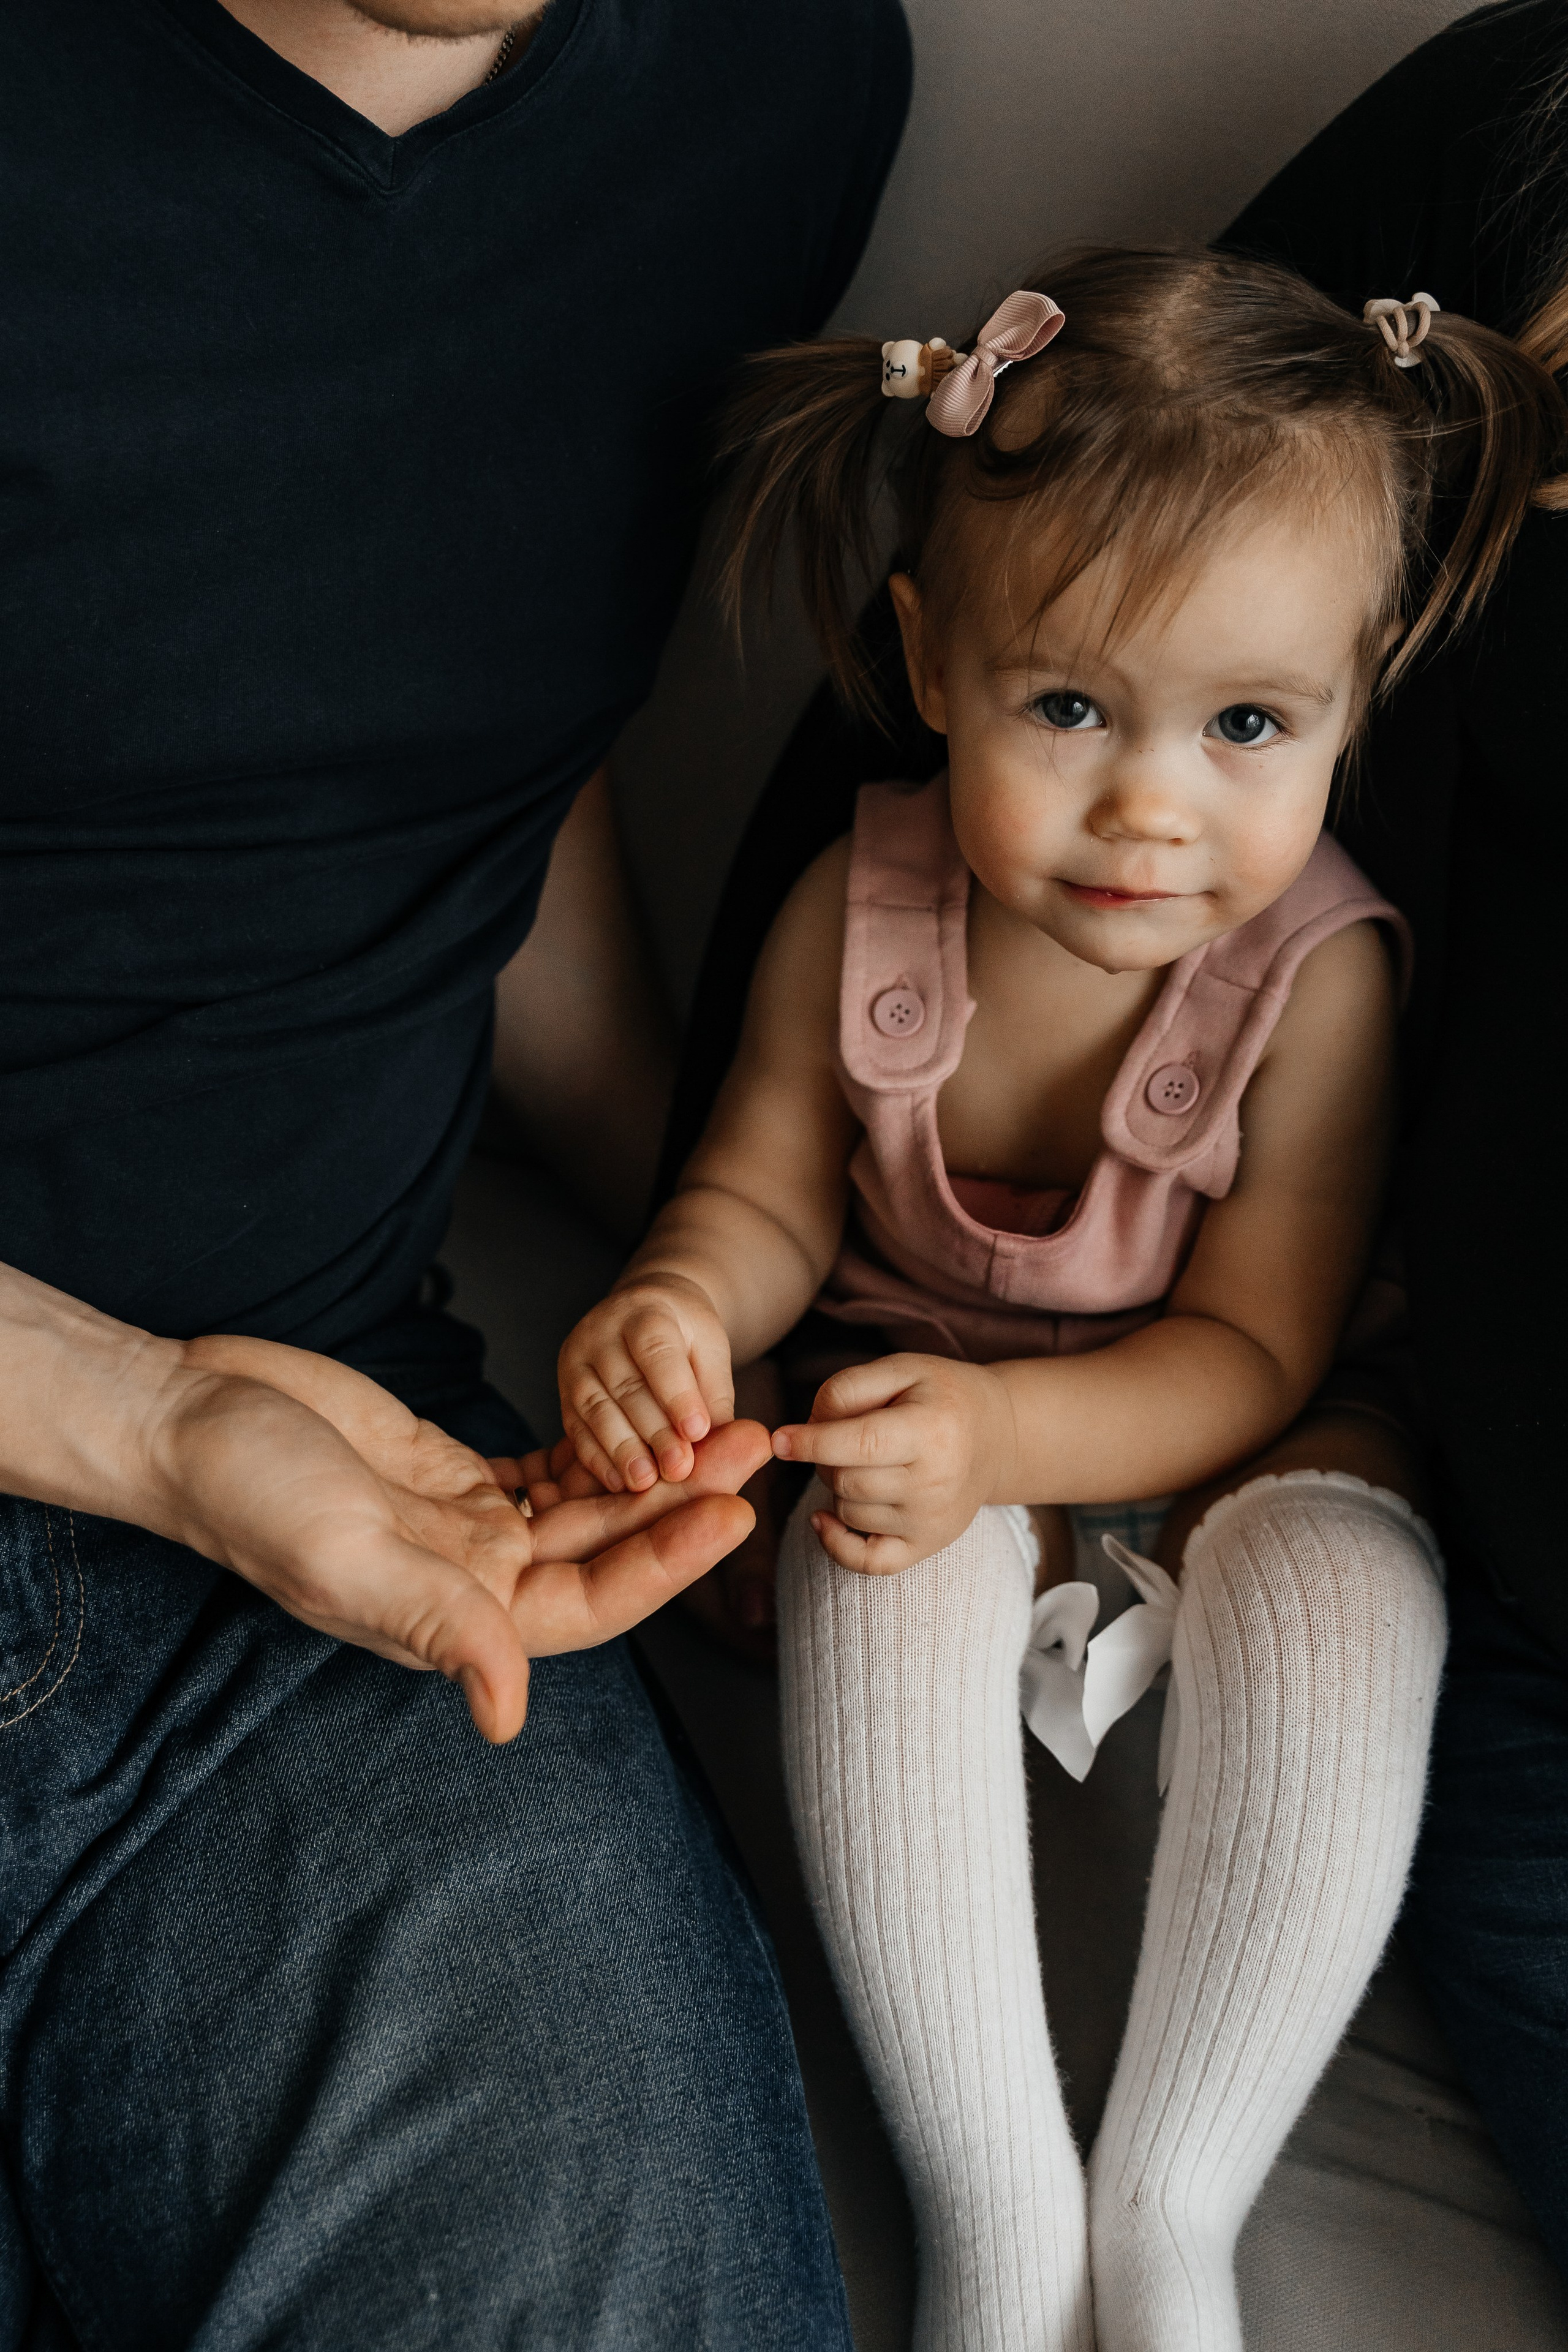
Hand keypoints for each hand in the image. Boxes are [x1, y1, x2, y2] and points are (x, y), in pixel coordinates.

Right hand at [158, 1335, 767, 1741]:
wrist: (189, 1421)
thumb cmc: (251, 1492)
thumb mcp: (343, 1555)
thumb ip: (435, 1625)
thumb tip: (505, 1714)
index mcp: (456, 1618)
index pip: (591, 1602)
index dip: (667, 1561)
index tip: (731, 1509)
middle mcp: (473, 1583)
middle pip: (608, 1550)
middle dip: (688, 1501)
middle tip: (759, 1443)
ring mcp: (466, 1529)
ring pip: (590, 1508)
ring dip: (659, 1472)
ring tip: (730, 1425)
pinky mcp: (455, 1477)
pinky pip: (551, 1473)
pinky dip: (603, 1451)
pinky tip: (652, 1425)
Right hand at [557, 1272, 735, 1493]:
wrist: (644, 1312)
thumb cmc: (685, 1335)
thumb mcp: (710, 1349)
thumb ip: (713, 1392)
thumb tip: (718, 1443)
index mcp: (644, 1312)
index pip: (658, 1353)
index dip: (676, 1395)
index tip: (696, 1432)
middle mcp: (601, 1332)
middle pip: (626, 1386)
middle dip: (652, 1432)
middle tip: (677, 1469)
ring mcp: (577, 1361)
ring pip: (595, 1409)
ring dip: (621, 1450)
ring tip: (646, 1483)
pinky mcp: (563, 1389)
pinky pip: (575, 1426)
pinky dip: (595, 1456)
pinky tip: (617, 1480)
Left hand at [772, 1353, 1016, 1572]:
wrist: (997, 1435)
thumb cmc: (939, 1395)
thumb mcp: (900, 1369)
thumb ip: (848, 1388)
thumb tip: (803, 1431)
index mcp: (932, 1431)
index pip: (859, 1444)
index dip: (810, 1442)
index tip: (778, 1439)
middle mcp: (936, 1482)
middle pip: (845, 1480)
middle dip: (825, 1457)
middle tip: (842, 1436)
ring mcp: (932, 1521)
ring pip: (848, 1511)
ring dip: (837, 1486)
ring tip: (862, 1462)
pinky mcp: (928, 1546)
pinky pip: (866, 1562)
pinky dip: (836, 1543)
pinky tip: (825, 1518)